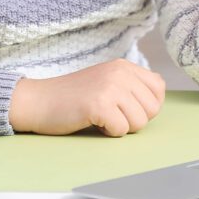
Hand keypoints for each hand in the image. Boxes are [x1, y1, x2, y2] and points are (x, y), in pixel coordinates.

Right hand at [8, 59, 165, 136]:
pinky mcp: (99, 104)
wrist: (39, 101)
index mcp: (124, 66)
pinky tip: (93, 121)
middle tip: (111, 114)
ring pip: (139, 122)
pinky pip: (121, 130)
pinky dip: (108, 132)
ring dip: (121, 127)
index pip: (159, 88)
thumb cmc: (72, 98)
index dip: (147, 105)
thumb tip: (156, 102)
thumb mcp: (106, 81)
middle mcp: (120, 72)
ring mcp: (110, 87)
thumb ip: (130, 86)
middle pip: (152, 109)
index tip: (126, 108)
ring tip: (101, 117)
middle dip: (134, 119)